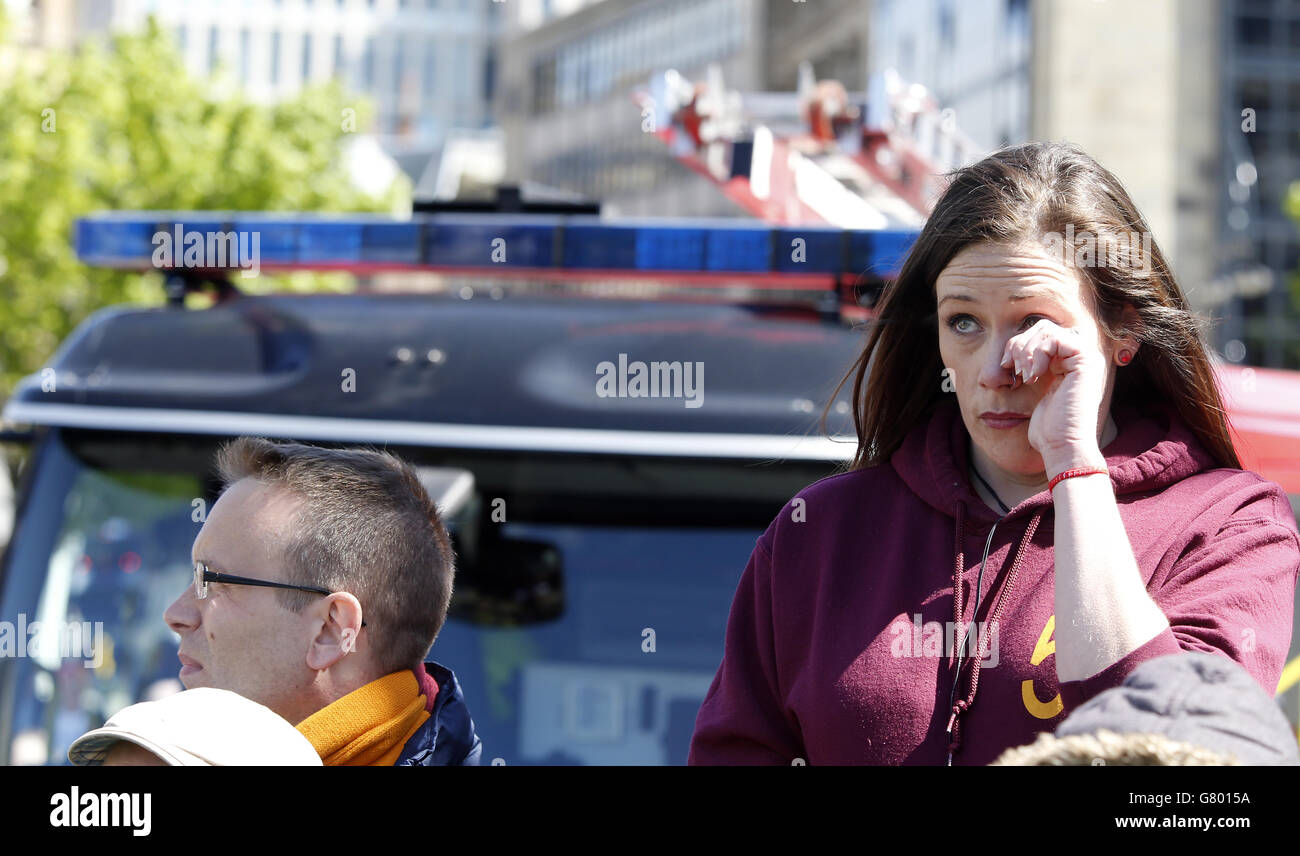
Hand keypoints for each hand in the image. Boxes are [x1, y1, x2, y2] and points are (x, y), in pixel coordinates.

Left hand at [1000, 319, 1107, 475]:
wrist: (1063, 445)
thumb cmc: (1047, 427)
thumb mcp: (1033, 389)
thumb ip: (1030, 365)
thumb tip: (1010, 349)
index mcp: (1068, 360)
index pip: (1040, 333)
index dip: (1018, 345)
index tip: (1007, 368)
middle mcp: (1080, 355)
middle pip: (1042, 326)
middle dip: (1019, 345)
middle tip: (1013, 370)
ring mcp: (1086, 356)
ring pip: (1046, 329)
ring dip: (1025, 351)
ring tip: (1024, 375)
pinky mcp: (1086, 359)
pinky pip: (1055, 338)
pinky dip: (1037, 353)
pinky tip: (1034, 375)